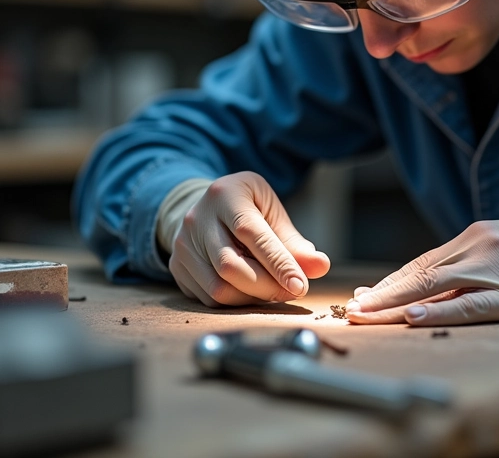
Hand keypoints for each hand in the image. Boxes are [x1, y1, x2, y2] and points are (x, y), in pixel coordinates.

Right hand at [166, 172, 329, 306]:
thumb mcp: (271, 212)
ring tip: (274, 290)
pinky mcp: (177, 268)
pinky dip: (236, 302)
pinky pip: (208, 298)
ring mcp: (183, 245)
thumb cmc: (248, 208)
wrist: (206, 207)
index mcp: (226, 195)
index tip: (300, 285)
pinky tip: (251, 292)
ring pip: (218, 287)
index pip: (252, 234)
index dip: (277, 263)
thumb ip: (293, 241)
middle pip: (230, 265)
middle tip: (292, 291)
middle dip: (266, 286)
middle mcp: (198, 218)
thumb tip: (321, 266)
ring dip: (252, 298)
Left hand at [345, 208, 498, 324]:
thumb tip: (437, 287)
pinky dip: (440, 311)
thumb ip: (471, 264)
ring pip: (435, 288)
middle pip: (419, 274)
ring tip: (366, 316)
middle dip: (382, 294)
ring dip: (397, 304)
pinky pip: (471, 303)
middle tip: (351, 309)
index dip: (389, 282)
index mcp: (472, 238)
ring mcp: (494, 268)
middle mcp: (476, 247)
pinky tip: (415, 318)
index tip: (362, 296)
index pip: (420, 263)